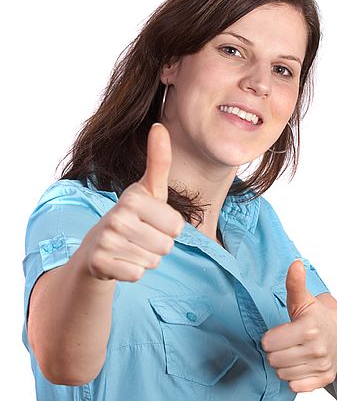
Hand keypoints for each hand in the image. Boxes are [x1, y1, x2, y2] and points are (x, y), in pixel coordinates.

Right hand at [81, 123, 184, 281]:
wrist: (96, 246)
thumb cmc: (132, 216)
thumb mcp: (148, 189)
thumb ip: (158, 160)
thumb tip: (160, 126)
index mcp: (134, 197)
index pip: (177, 226)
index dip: (169, 228)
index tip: (151, 221)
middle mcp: (117, 216)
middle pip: (167, 246)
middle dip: (158, 245)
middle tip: (141, 237)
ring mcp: (107, 240)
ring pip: (153, 261)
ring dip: (146, 258)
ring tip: (131, 247)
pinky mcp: (100, 263)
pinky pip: (137, 274)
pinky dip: (133, 271)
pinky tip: (122, 260)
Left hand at [261, 260, 336, 392]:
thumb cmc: (317, 318)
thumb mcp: (304, 300)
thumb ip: (295, 284)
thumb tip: (296, 264)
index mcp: (308, 327)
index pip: (269, 343)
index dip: (270, 338)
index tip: (279, 333)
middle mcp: (316, 348)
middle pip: (273, 360)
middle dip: (275, 352)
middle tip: (286, 344)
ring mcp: (321, 365)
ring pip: (282, 374)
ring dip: (283, 365)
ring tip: (293, 353)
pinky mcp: (323, 379)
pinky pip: (295, 386)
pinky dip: (294, 379)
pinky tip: (300, 366)